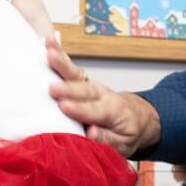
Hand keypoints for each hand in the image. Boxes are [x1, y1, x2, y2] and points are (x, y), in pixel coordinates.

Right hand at [46, 39, 161, 155]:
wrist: (137, 117)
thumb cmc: (127, 132)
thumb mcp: (123, 144)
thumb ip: (107, 139)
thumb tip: (91, 133)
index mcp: (112, 112)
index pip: (95, 111)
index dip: (80, 109)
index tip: (65, 107)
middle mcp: (101, 95)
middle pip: (84, 90)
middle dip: (68, 88)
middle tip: (52, 88)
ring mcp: (91, 86)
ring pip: (76, 74)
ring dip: (62, 63)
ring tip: (49, 53)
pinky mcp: (82, 82)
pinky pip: (70, 69)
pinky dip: (59, 55)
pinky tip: (48, 42)